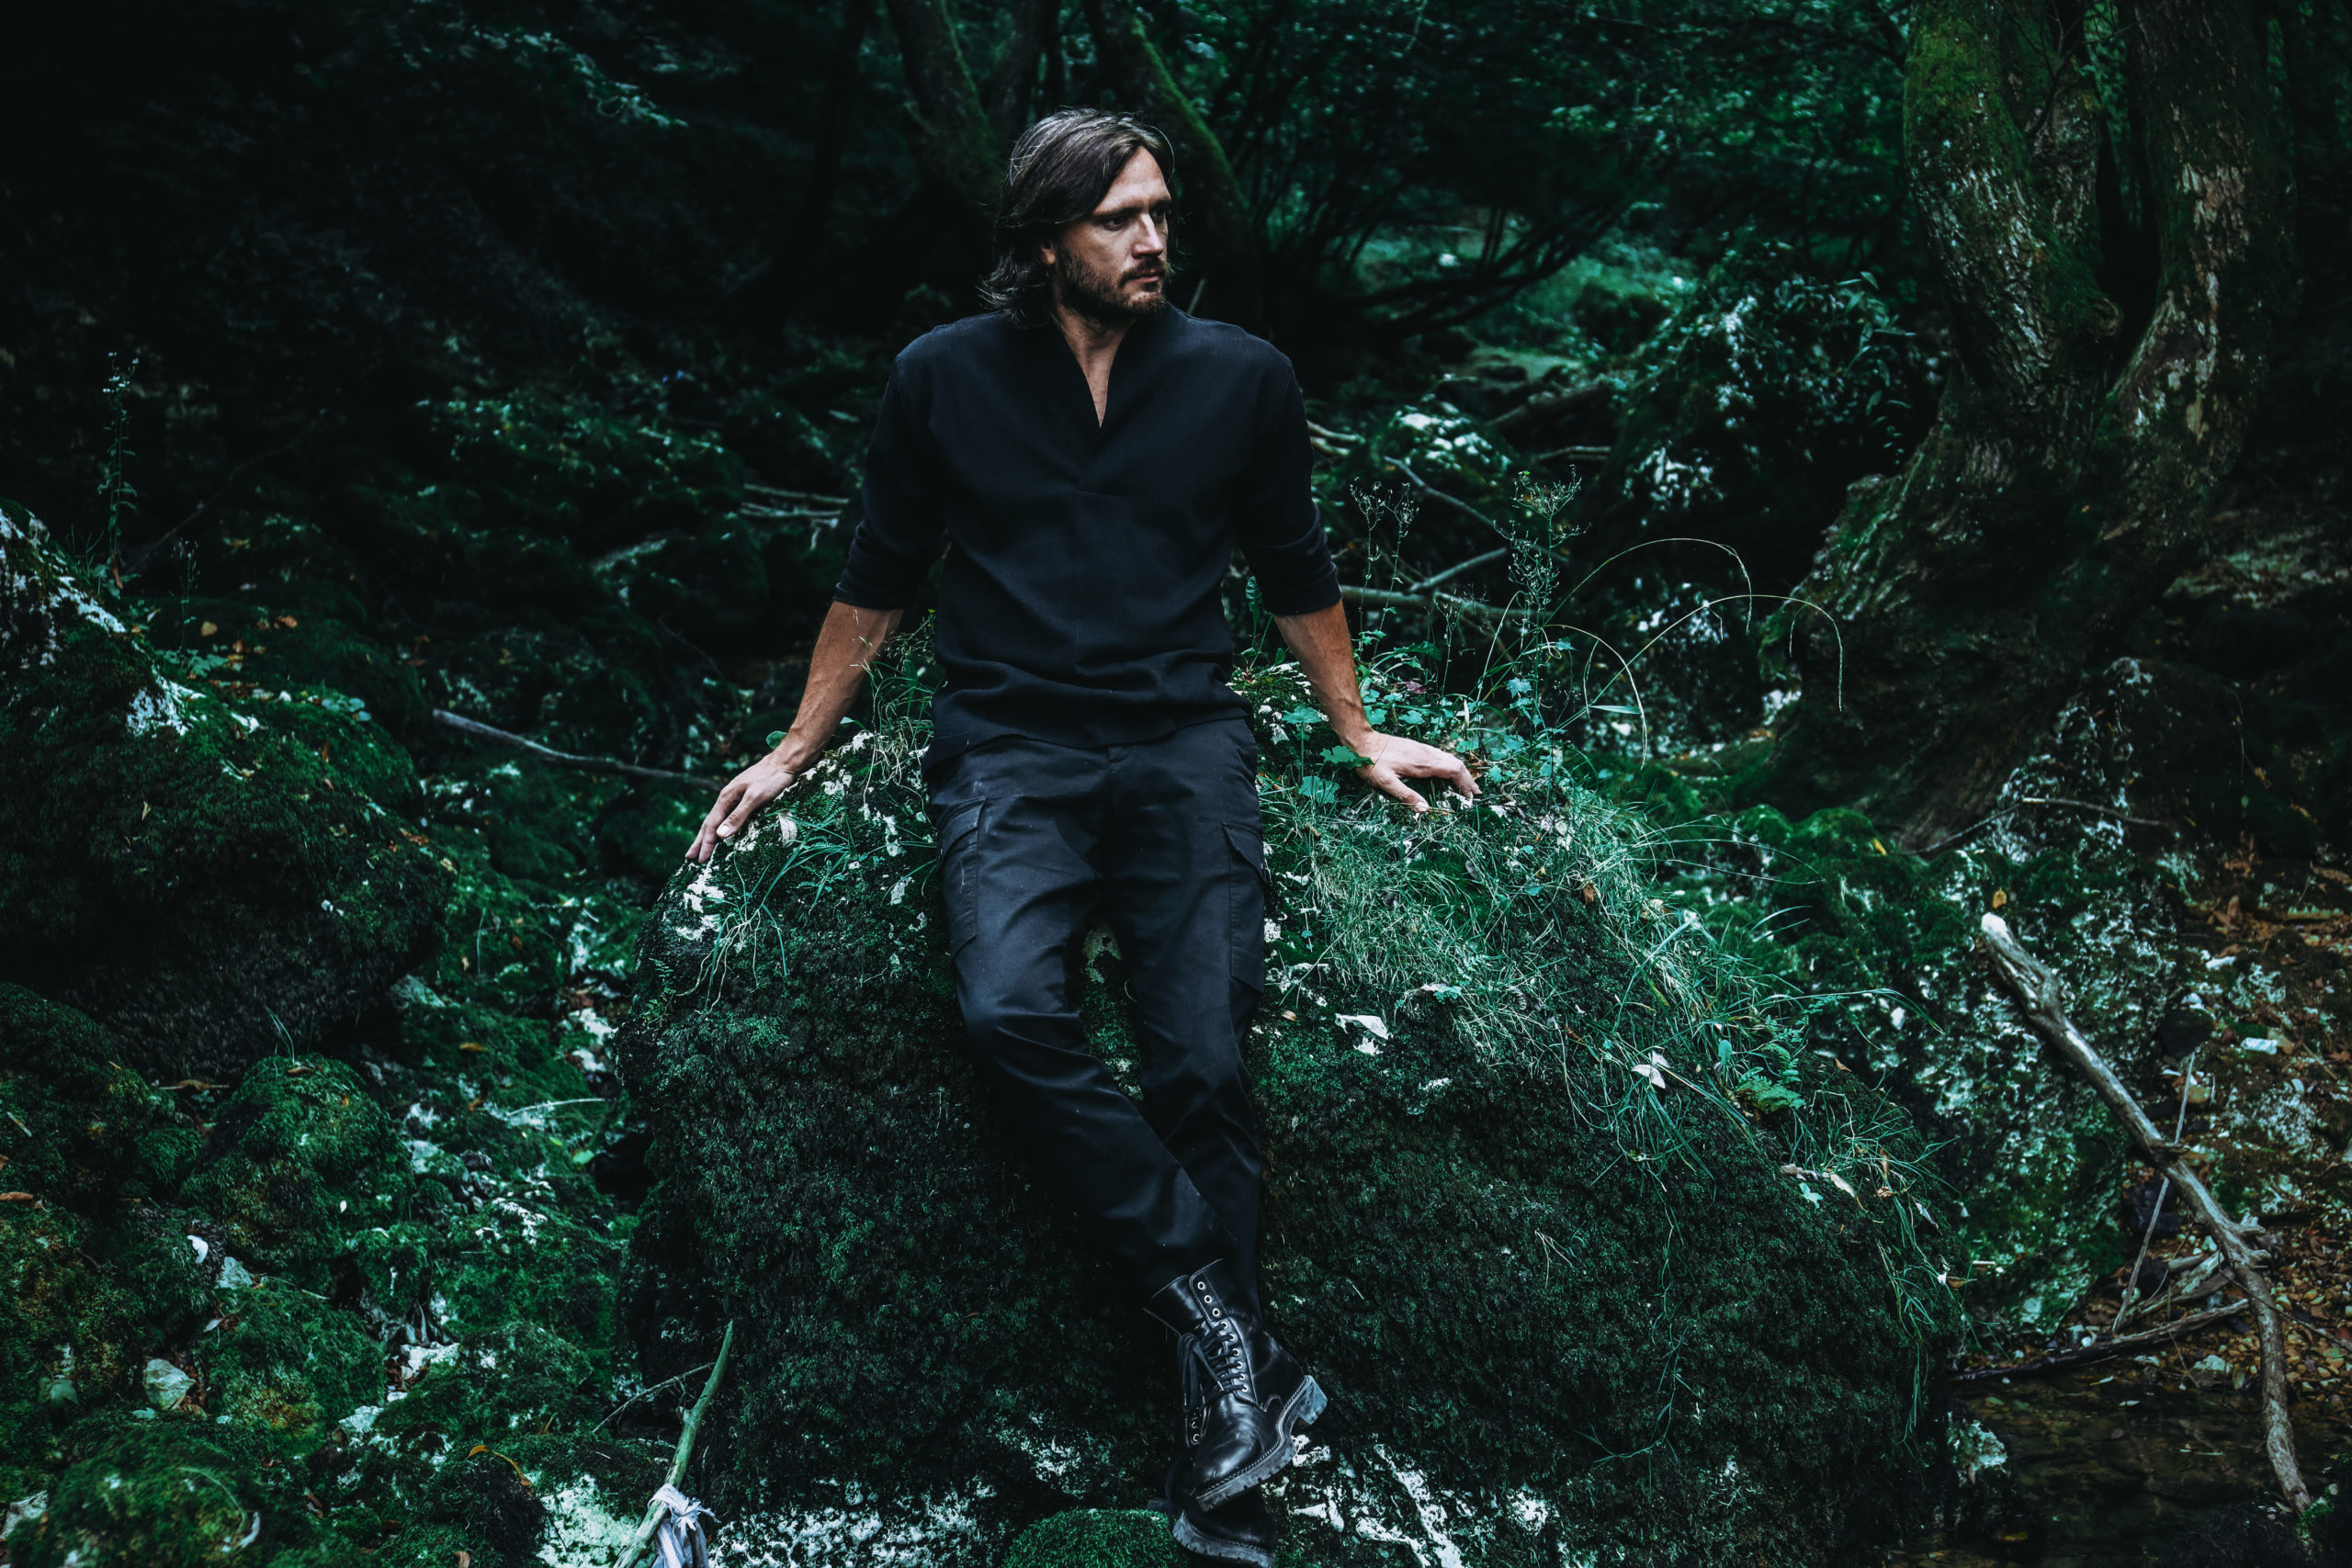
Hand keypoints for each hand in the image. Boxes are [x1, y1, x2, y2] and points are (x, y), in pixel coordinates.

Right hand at [687, 752, 802, 863]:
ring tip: (701, 848)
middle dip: (700, 841)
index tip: (701, 859)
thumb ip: (738, 816)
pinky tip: (722, 833)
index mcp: (726, 798)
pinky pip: (727, 817)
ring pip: (718, 821)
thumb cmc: (771, 779)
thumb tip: (720, 835)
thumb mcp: (755, 798)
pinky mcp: (744, 799)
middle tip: (690, 858)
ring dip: (708, 836)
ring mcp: (735, 798)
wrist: (784, 762)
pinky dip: (721, 829)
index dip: (706, 843)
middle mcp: (727, 799)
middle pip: (710, 823)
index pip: (712, 825)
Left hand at [1349, 731, 1478, 813]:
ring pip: (1449, 759)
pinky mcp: (1417, 747)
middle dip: (1468, 779)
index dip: (1465, 783)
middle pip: (1456, 764)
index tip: (1470, 796)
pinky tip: (1449, 773)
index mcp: (1423, 763)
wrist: (1362, 741)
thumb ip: (1406, 796)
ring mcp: (1423, 749)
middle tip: (1475, 793)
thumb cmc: (1372, 762)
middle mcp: (1427, 753)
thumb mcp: (1386, 783)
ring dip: (1461, 772)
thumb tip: (1425, 809)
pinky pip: (1441, 756)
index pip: (1454, 770)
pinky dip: (1451, 766)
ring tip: (1467, 785)